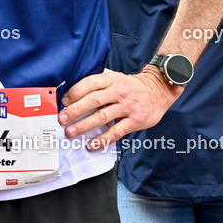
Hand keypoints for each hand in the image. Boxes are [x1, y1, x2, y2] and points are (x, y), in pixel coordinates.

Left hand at [58, 68, 180, 150]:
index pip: (90, 83)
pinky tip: (91, 144)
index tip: (64, 102)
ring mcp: (127, 107)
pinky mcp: (134, 121)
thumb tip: (74, 97)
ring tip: (71, 132)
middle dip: (75, 110)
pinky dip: (102, 139)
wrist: (160, 89)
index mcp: (112, 80)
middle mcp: (119, 92)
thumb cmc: (132, 86)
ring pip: (102, 117)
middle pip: (93, 100)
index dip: (75, 92)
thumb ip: (100, 85)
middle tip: (62, 119)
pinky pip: (116, 132)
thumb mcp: (116, 78)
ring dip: (84, 125)